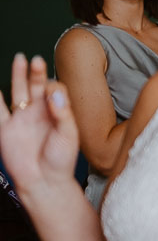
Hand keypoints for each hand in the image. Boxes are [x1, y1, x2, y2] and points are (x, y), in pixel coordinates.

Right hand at [0, 54, 80, 199]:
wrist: (44, 182)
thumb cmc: (61, 160)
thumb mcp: (69, 135)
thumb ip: (63, 112)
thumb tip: (54, 91)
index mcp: (56, 113)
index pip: (55, 90)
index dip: (53, 86)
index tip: (53, 92)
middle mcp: (39, 113)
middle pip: (36, 86)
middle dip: (36, 72)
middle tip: (36, 58)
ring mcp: (21, 119)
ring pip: (18, 92)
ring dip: (18, 76)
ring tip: (20, 58)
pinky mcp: (6, 129)